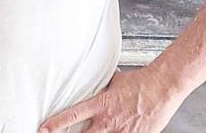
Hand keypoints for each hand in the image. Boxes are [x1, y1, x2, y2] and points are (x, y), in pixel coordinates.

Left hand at [39, 68, 185, 132]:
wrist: (162, 87)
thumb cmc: (140, 82)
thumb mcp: (115, 81)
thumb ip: (103, 84)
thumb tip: (96, 77)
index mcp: (100, 105)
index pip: (72, 115)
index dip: (56, 123)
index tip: (43, 129)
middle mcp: (108, 121)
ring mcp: (122, 132)